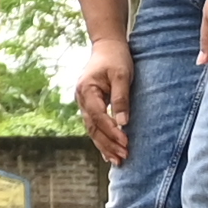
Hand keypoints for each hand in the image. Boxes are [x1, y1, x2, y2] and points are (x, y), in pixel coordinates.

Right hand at [71, 31, 132, 164]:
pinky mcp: (91, 106)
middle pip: (93, 127)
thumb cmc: (116, 58)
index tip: (125, 142)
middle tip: (123, 157)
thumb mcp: (122, 75)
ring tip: (118, 160)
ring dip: (105, 146)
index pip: (98, 116)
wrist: (108, 46)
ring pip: (92, 130)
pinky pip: (95, 127)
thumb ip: (121, 98)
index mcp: (86, 90)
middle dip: (108, 144)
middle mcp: (81, 99)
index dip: (111, 131)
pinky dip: (102, 140)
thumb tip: (122, 124)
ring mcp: (84, 103)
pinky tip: (109, 153)